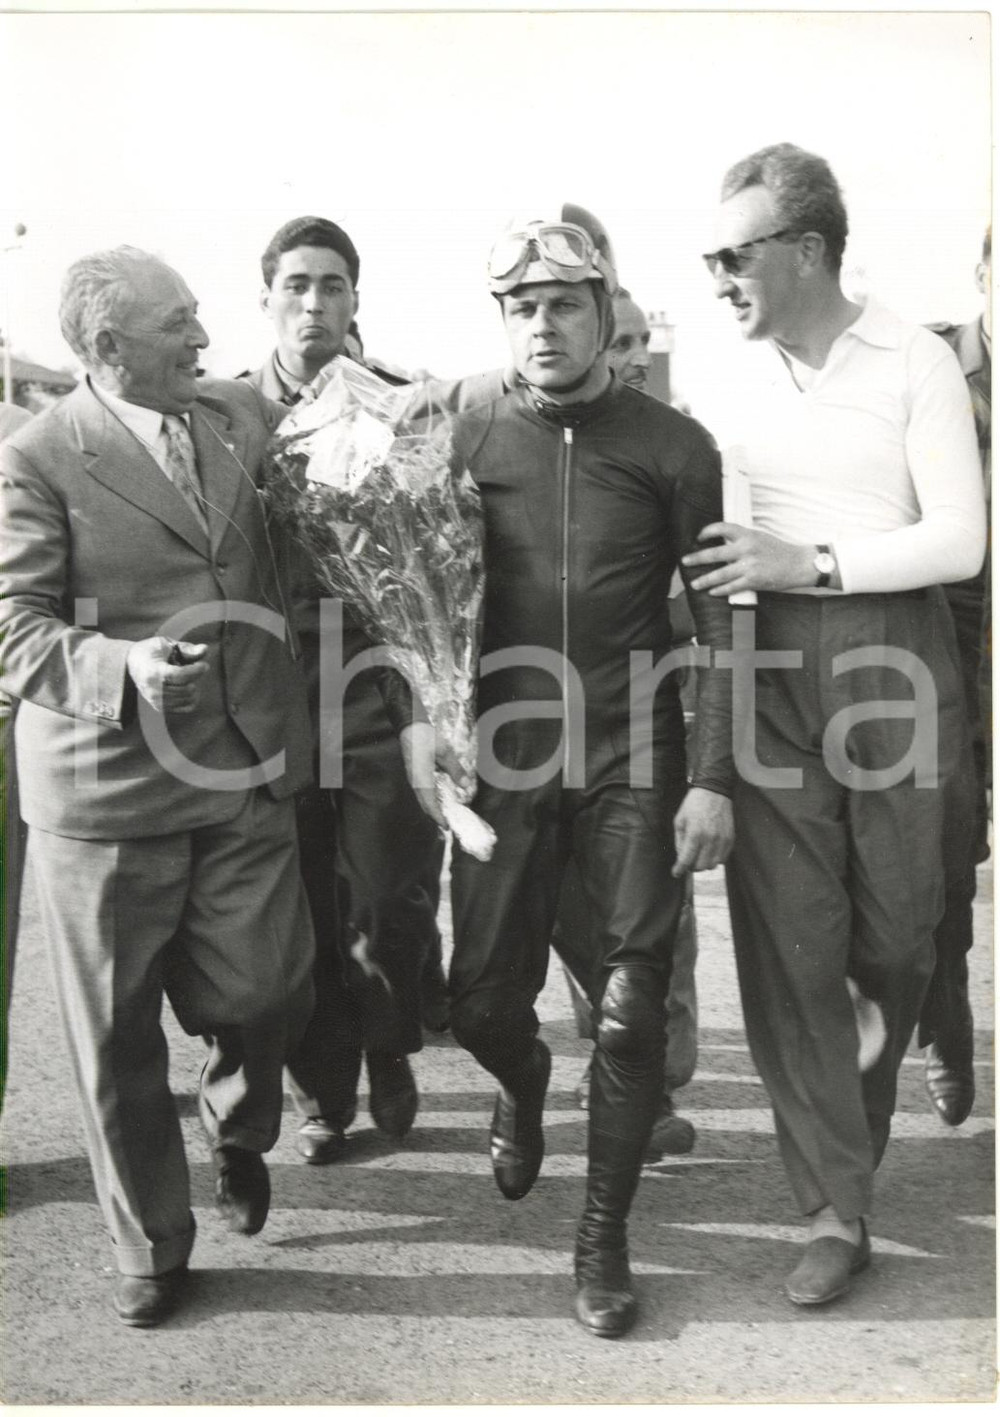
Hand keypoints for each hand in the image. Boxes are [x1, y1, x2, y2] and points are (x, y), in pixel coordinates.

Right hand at [126, 636, 208, 713]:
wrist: (130, 664)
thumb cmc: (150, 651)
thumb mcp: (165, 644)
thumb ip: (186, 648)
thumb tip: (205, 649)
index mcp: (153, 672)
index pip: (179, 676)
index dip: (195, 671)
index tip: (204, 665)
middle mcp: (153, 690)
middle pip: (185, 688)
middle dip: (195, 677)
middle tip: (196, 667)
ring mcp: (157, 701)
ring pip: (188, 698)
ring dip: (194, 685)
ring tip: (187, 675)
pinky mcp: (161, 708)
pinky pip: (186, 707)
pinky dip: (192, 698)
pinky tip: (188, 687)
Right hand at [398, 721, 469, 828]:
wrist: (409, 725)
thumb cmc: (425, 738)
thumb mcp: (444, 752)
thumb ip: (455, 769)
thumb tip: (465, 785)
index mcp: (421, 779)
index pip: (429, 804)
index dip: (437, 817)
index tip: (446, 826)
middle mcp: (415, 781)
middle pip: (424, 804)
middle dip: (434, 816)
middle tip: (445, 825)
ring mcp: (413, 777)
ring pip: (422, 798)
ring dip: (432, 808)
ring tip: (442, 814)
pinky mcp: (414, 773)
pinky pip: (422, 791)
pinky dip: (430, 798)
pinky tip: (438, 797)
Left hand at [672, 786, 733, 875]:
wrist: (714, 792)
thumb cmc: (694, 805)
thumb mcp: (679, 820)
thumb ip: (679, 841)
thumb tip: (681, 857)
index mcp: (694, 833)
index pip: (687, 860)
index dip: (679, 869)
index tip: (676, 872)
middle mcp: (710, 839)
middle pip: (701, 866)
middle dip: (692, 867)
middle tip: (688, 862)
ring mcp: (722, 839)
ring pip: (713, 865)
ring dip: (704, 864)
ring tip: (699, 856)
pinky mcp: (730, 838)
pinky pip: (723, 858)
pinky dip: (715, 859)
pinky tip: (709, 851)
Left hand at [682, 522, 815, 595]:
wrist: (798, 563)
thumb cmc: (778, 550)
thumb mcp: (759, 537)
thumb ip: (742, 539)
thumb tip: (721, 545)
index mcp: (747, 534)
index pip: (722, 528)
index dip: (707, 531)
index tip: (698, 537)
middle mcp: (746, 548)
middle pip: (714, 554)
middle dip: (697, 558)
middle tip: (685, 561)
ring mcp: (749, 565)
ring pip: (720, 574)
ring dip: (704, 580)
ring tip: (694, 583)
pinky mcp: (753, 580)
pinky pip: (732, 587)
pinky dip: (720, 590)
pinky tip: (712, 592)